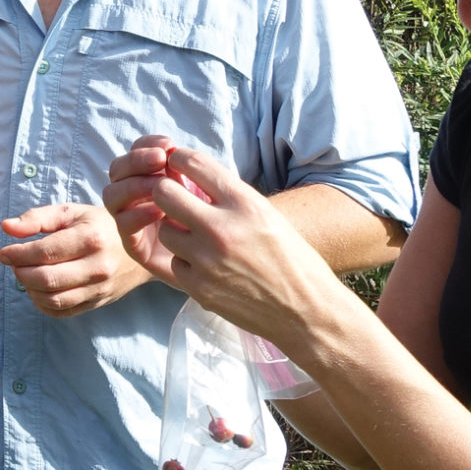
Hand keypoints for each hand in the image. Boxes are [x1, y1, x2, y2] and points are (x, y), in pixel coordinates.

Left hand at [0, 203, 151, 315]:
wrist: (141, 248)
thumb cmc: (100, 225)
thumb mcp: (71, 212)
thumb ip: (37, 218)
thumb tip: (6, 227)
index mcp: (90, 238)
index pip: (44, 252)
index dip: (17, 254)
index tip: (4, 252)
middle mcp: (97, 266)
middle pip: (46, 279)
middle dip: (20, 272)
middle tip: (14, 263)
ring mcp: (99, 288)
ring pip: (53, 300)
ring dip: (30, 290)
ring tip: (25, 274)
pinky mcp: (98, 303)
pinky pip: (63, 312)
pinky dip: (43, 304)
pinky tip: (39, 289)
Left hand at [102, 140, 350, 353]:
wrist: (306, 310)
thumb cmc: (291, 258)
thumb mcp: (266, 214)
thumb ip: (229, 196)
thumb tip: (190, 174)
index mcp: (244, 203)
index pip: (194, 163)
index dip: (179, 159)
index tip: (176, 162)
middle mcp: (222, 228)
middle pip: (164, 194)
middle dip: (166, 193)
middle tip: (174, 199)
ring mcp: (207, 260)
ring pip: (165, 231)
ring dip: (175, 231)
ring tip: (196, 237)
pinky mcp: (199, 288)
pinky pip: (174, 263)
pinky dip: (186, 263)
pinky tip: (205, 266)